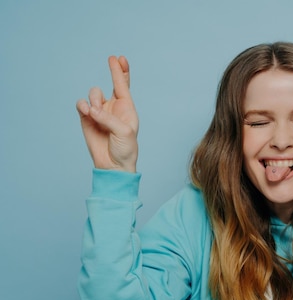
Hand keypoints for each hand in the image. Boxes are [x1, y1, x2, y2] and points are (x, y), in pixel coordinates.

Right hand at [76, 56, 138, 171]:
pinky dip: (84, 106)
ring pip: (94, 94)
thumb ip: (109, 119)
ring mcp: (99, 112)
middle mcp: (113, 107)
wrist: (113, 165)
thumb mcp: (124, 132)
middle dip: (113, 71)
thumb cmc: (125, 149)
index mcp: (127, 109)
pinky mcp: (86, 118)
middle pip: (111, 83)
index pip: (124, 86)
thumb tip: (92, 110)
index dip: (122, 71)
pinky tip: (88, 112)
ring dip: (95, 100)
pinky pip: (82, 104)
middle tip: (112, 59)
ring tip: (97, 114)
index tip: (120, 58)